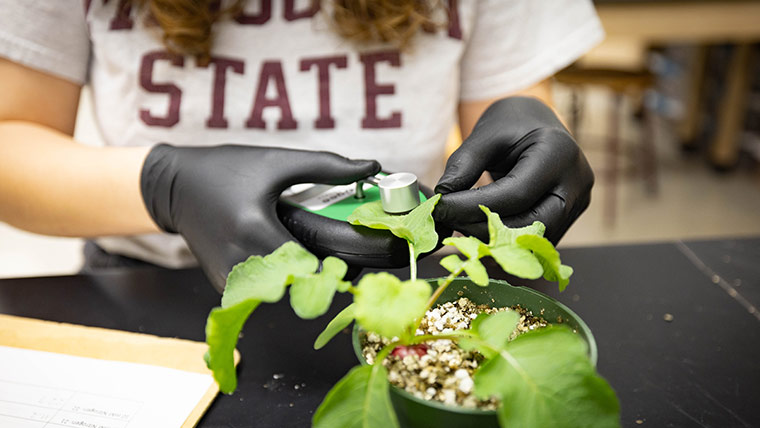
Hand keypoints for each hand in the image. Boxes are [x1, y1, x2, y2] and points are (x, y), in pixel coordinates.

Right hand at [140, 144, 379, 291]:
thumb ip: (327, 167)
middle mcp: (242, 262)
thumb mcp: (277, 163)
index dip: (347, 260)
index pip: (317, 265)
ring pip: (289, 289)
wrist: (177, 187)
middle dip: (331, 266)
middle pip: (306, 280)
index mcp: (256, 231)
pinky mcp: (226, 286)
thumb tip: (372, 167)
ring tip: (314, 247)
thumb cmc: (228, 170)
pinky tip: (286, 252)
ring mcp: (232, 279)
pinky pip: (269, 289)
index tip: (366, 251)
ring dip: (307, 273)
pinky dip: (284, 275)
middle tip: (348, 249)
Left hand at [434, 97, 593, 243]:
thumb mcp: (485, 134)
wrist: (536, 124)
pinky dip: (505, 241)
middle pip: (531, 223)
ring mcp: (577, 203)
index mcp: (559, 153)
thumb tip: (442, 198)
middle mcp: (577, 181)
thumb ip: (463, 164)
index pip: (516, 193)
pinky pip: (535, 239)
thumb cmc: (511, 124)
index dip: (475, 206)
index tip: (441, 208)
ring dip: (494, 240)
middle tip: (449, 222)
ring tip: (460, 226)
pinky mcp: (569, 218)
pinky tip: (478, 231)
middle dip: (485, 228)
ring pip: (534, 239)